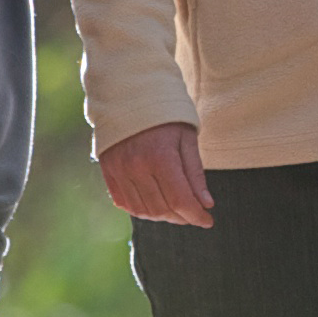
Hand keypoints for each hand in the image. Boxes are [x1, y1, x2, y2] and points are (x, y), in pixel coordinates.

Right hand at [97, 123, 215, 227]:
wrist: (130, 95)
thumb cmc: (165, 116)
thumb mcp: (187, 138)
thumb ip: (195, 174)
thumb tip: (206, 204)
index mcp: (160, 156)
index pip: (180, 200)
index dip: (196, 215)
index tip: (208, 220)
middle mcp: (136, 166)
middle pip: (162, 209)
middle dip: (182, 217)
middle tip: (194, 214)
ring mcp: (119, 170)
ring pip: (142, 211)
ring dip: (162, 216)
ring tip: (176, 210)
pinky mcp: (108, 171)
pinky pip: (125, 203)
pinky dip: (141, 210)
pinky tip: (155, 204)